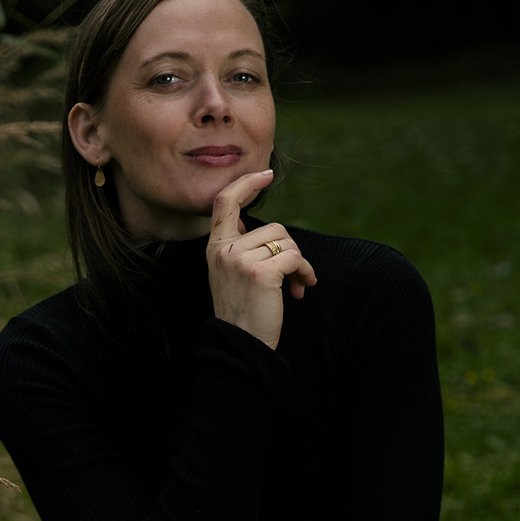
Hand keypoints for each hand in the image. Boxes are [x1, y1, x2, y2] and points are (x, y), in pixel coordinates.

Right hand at [205, 170, 316, 349]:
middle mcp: (224, 251)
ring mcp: (240, 260)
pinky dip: (304, 272)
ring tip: (297, 285)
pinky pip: (294, 257)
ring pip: (286, 242)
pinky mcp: (261, 272)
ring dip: (299, 263)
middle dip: (290, 251)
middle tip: (294, 276)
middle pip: (273, 228)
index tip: (266, 174)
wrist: (240, 346)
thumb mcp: (231, 276)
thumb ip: (242, 249)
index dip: (246, 183)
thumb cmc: (242, 314)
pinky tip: (301, 288)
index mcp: (214, 249)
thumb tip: (271, 234)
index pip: (225, 202)